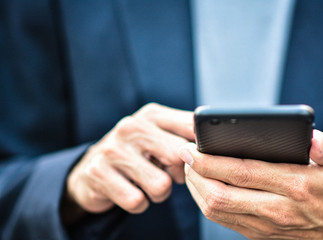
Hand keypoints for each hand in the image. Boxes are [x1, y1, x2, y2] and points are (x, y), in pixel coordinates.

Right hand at [64, 103, 193, 218]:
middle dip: (179, 174)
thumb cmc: (137, 153)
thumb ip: (185, 133)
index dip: (200, 150)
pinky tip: (132, 191)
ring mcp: (113, 149)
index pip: (191, 127)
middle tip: (169, 175)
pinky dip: (140, 203)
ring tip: (148, 184)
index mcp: (151, 115)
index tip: (195, 160)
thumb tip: (216, 142)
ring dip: (160, 194)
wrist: (91, 168)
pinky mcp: (98, 173)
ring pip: (161, 185)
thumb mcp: (159, 135)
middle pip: (179, 156)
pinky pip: (137, 201)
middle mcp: (131, 127)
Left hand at [179, 130, 322, 238]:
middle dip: (195, 174)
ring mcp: (263, 224)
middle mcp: (275, 209)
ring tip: (190, 167)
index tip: (191, 148)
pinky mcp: (255, 233)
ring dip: (195, 188)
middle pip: (220, 194)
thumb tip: (312, 138)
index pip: (242, 173)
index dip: (211, 162)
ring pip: (215, 209)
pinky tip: (201, 184)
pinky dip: (204, 201)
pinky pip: (220, 219)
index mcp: (293, 186)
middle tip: (185, 154)